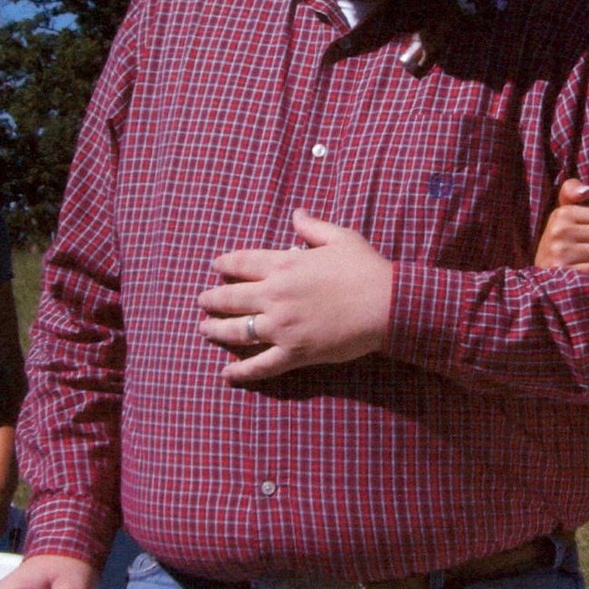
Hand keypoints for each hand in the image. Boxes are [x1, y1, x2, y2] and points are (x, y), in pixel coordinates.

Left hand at [199, 209, 392, 383]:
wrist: (387, 304)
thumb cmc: (365, 268)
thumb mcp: (341, 238)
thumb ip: (313, 227)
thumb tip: (297, 214)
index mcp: (284, 265)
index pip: (241, 263)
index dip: (224, 264)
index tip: (216, 266)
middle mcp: (275, 295)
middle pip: (230, 298)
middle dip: (211, 299)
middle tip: (202, 301)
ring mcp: (282, 327)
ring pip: (237, 331)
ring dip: (216, 330)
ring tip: (205, 329)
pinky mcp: (294, 352)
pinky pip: (261, 365)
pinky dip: (241, 371)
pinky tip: (227, 374)